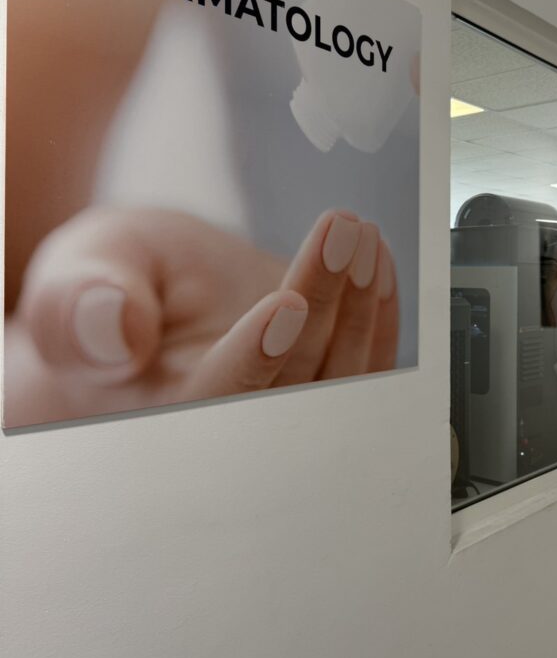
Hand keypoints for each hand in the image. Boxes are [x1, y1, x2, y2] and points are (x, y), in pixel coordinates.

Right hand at [4, 207, 397, 426]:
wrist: (142, 292)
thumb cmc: (104, 288)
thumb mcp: (75, 281)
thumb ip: (79, 309)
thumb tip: (115, 330)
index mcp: (159, 415)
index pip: (216, 402)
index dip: (254, 360)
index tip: (288, 303)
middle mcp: (229, 427)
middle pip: (293, 387)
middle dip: (325, 306)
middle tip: (342, 230)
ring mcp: (281, 409)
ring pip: (339, 381)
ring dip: (360, 309)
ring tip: (361, 235)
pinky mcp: (317, 385)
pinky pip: (364, 372)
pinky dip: (379, 320)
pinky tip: (377, 264)